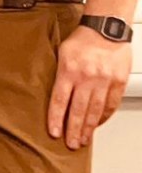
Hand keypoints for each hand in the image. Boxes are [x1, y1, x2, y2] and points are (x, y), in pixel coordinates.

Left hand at [48, 25, 132, 150]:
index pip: (59, 100)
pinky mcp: (117, 82)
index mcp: (68, 70)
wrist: (106, 29)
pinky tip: (97, 125)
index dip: (56, 118)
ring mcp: (103, 81)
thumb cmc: (82, 40)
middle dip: (73, 129)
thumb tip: (56, 95)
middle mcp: (86, 78)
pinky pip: (110, 104)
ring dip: (88, 128)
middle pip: (78, 110)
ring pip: (94, 110)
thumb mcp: (62, 53)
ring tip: (84, 139)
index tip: (54, 132)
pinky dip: (103, 117)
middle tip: (71, 144)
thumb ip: (60, 74)